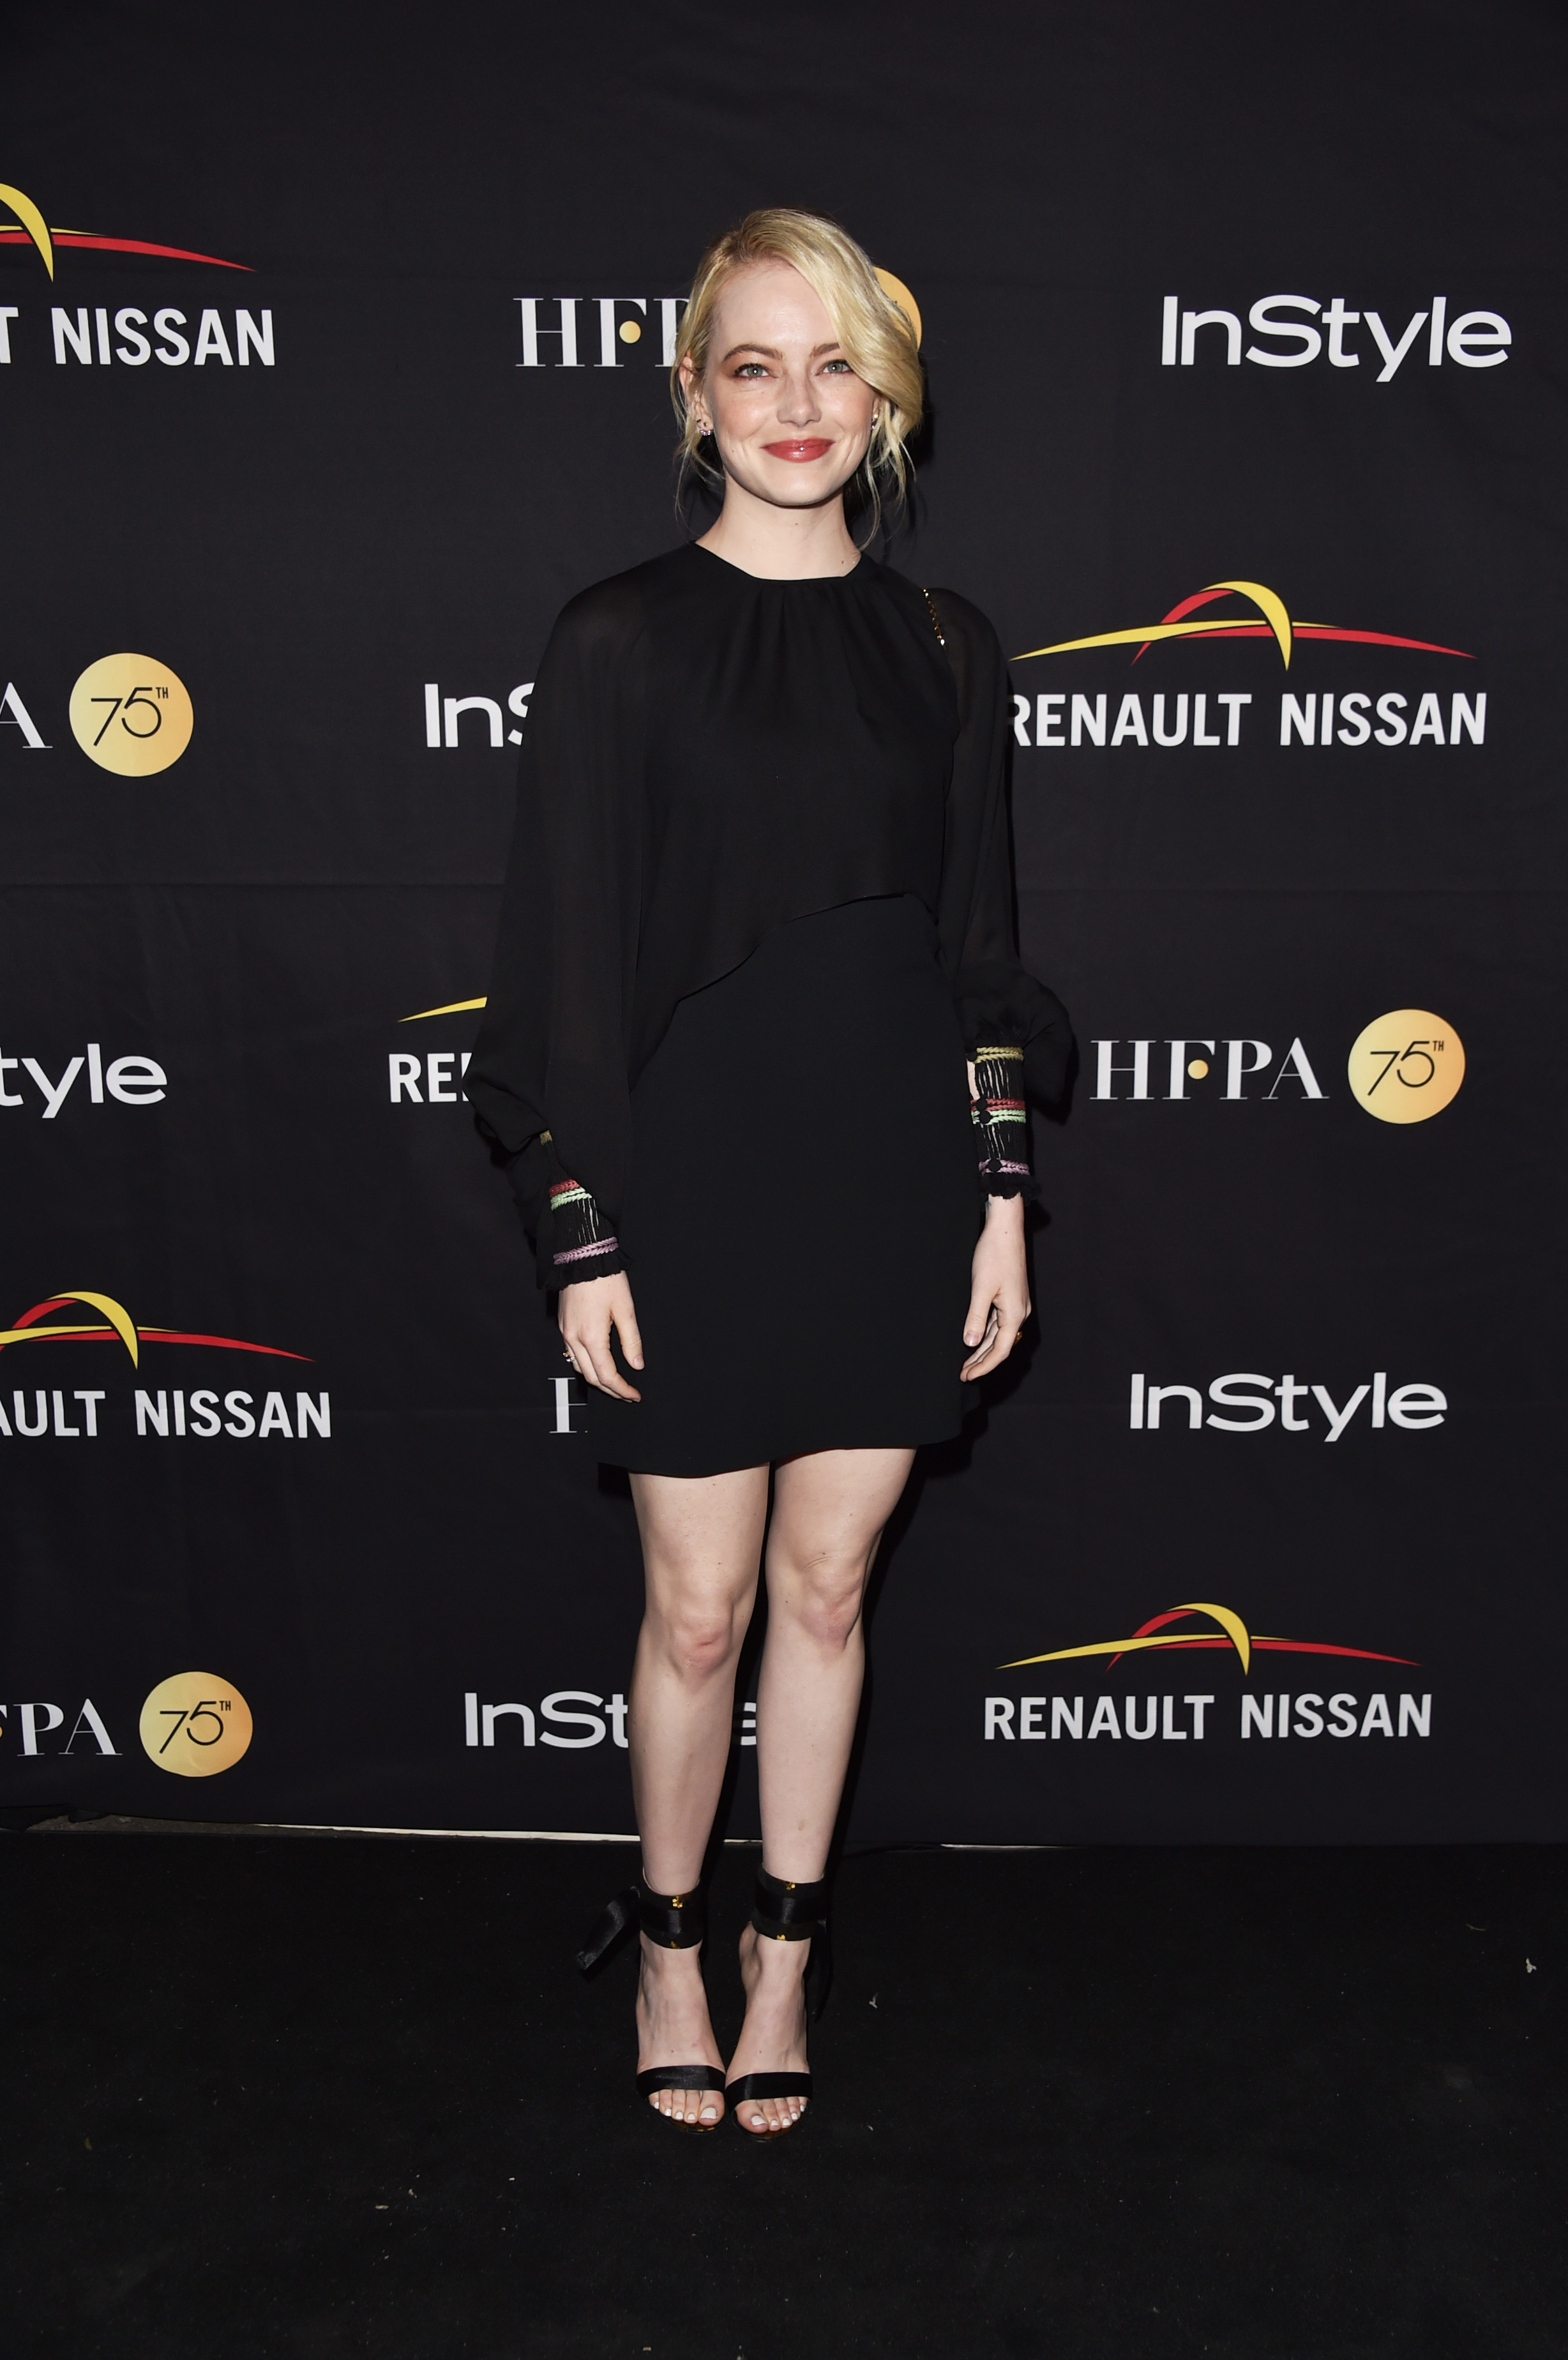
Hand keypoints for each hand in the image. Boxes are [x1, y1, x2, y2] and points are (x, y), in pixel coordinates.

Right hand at [560, 1272, 643, 1400]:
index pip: (607, 1375)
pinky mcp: (563, 1325)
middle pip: (591, 1377)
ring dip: (597, 1379)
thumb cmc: (605, 1279)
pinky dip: (586, 1365)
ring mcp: (565, 1332)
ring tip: (615, 1382)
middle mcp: (574, 1339)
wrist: (582, 1257)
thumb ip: (631, 1341)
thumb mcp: (626, 1309)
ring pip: (580, 1367)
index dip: (622, 1389)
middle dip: (611, 1389)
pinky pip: (572, 1354)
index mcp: (591, 1337)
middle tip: (627, 1394)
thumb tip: (636, 1364)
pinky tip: (598, 1363)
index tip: (634, 1395)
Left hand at [960, 1196, 1030, 1379]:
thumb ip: (975, 1317)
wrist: (1005, 1230)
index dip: (983, 1366)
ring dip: (982, 1349)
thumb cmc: (994, 1255)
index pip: (1000, 1350)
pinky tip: (973, 1339)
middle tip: (963, 1374)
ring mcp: (1015, 1305)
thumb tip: (970, 1343)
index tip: (967, 1376)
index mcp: (1014, 1314)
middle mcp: (1018, 1313)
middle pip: (999, 1346)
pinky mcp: (1009, 1297)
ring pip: (998, 1335)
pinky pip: (997, 1322)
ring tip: (966, 1362)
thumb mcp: (981, 1288)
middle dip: (981, 1361)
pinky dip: (985, 1334)